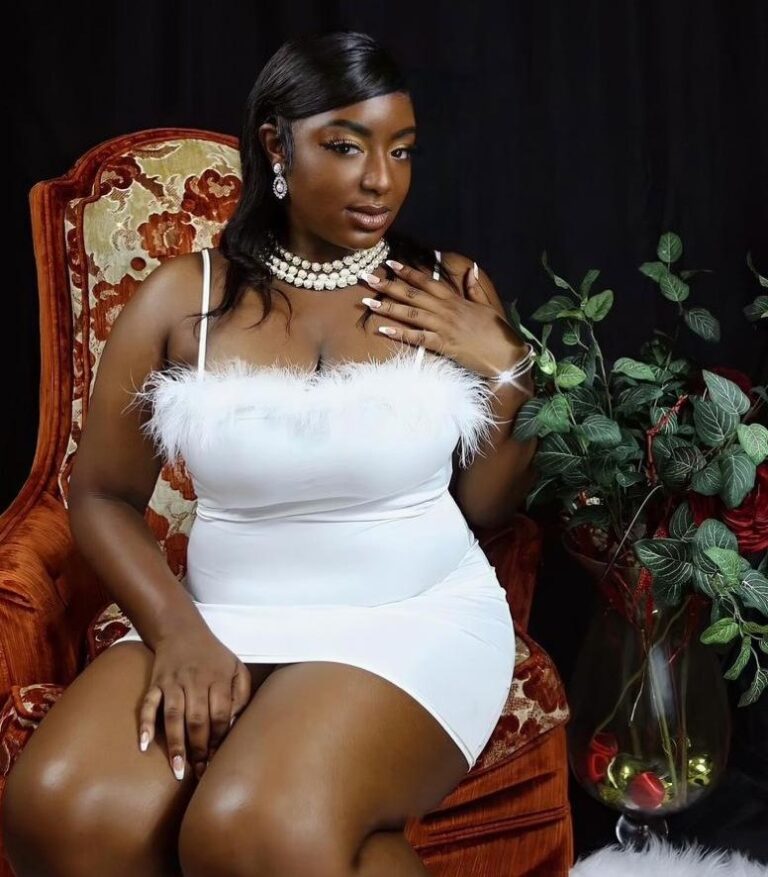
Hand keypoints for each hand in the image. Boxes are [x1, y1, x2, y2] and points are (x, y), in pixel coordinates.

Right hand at [137, 626, 251, 781]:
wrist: (181, 631)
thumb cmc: (213, 656)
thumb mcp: (236, 668)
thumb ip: (241, 694)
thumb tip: (234, 724)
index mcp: (218, 678)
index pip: (221, 713)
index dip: (220, 737)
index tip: (218, 758)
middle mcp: (195, 681)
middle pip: (197, 718)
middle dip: (200, 748)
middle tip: (200, 771)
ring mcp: (173, 682)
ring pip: (174, 716)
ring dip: (176, 744)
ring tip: (178, 770)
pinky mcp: (155, 684)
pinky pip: (148, 704)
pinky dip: (145, 724)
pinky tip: (144, 745)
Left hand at [359, 259, 527, 376]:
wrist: (505, 356)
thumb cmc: (496, 332)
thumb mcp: (487, 306)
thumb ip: (475, 288)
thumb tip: (471, 269)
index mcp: (455, 300)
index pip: (427, 281)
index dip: (407, 272)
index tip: (390, 263)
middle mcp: (446, 310)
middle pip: (413, 294)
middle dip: (388, 285)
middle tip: (367, 278)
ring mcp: (444, 327)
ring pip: (411, 314)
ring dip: (388, 307)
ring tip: (368, 302)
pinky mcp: (444, 345)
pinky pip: (418, 338)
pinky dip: (400, 333)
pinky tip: (383, 330)